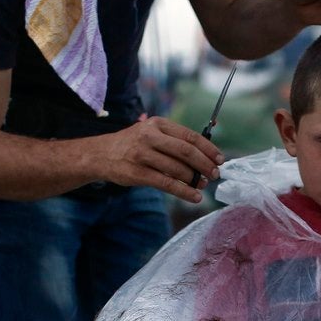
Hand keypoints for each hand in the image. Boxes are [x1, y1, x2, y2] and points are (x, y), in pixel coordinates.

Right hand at [94, 115, 222, 202]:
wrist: (101, 154)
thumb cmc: (132, 145)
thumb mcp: (150, 133)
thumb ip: (173, 140)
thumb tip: (204, 156)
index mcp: (158, 124)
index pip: (190, 136)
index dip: (208, 149)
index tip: (220, 160)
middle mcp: (150, 136)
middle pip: (186, 151)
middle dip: (204, 165)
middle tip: (214, 175)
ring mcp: (142, 155)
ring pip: (177, 169)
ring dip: (194, 179)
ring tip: (202, 186)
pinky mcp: (137, 173)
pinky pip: (166, 184)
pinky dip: (183, 191)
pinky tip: (194, 196)